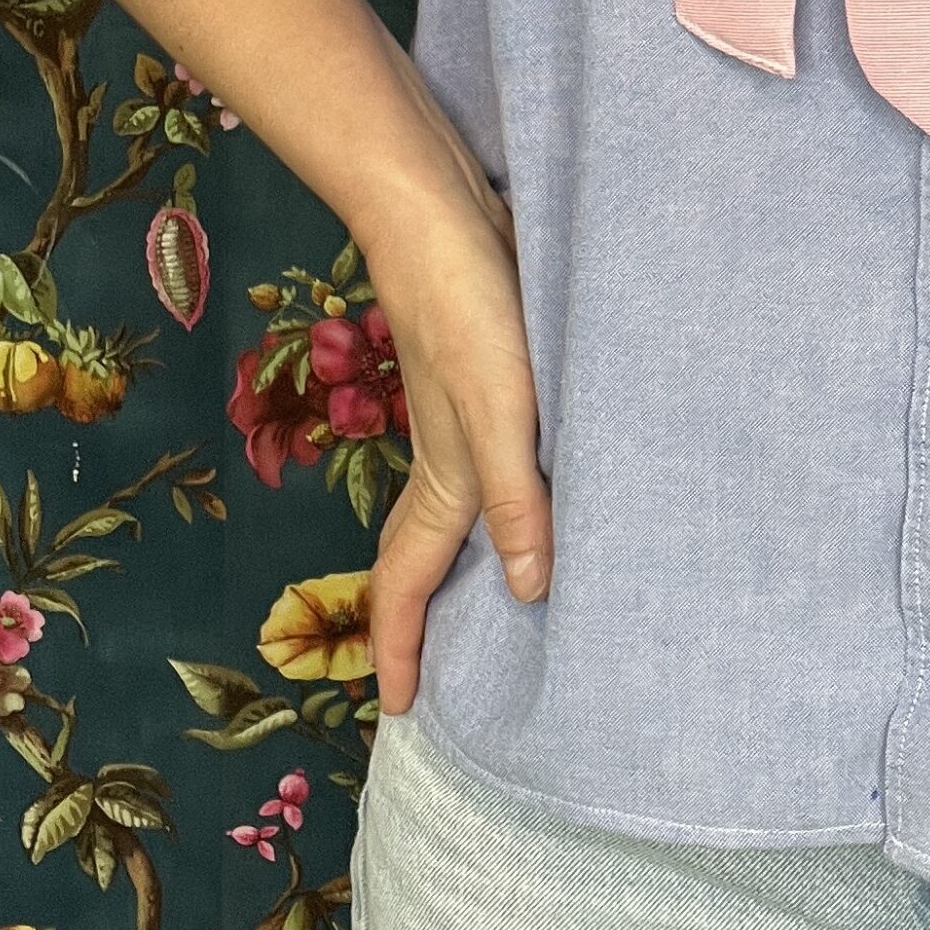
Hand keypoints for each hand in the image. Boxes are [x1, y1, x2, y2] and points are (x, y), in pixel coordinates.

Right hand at [359, 180, 550, 715]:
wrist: (437, 217)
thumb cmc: (469, 312)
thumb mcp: (502, 412)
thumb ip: (517, 498)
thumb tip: (532, 592)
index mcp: (445, 479)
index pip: (406, 585)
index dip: (399, 651)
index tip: (396, 713)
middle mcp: (446, 460)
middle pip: (416, 558)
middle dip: (414, 622)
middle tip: (429, 678)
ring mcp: (461, 423)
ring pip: (445, 515)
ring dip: (451, 565)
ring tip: (478, 604)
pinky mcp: (483, 384)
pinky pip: (475, 472)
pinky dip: (489, 505)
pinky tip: (522, 492)